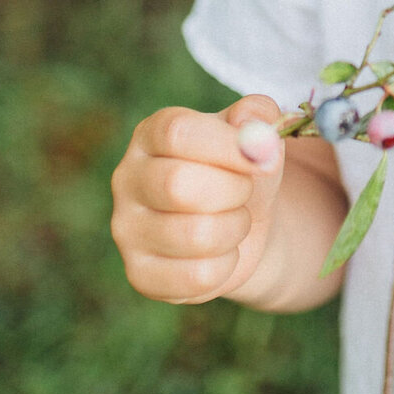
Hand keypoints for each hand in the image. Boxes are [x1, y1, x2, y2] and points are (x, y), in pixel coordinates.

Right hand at [110, 95, 285, 303]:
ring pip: (195, 235)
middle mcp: (128, 179)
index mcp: (151, 134)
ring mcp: (127, 229)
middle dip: (233, 190)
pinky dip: (228, 265)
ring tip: (236, 219)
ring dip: (236, 227)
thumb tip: (254, 126)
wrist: (237, 224)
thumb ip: (259, 116)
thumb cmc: (240, 170)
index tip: (265, 159)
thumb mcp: (255, 135)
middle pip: (179, 185)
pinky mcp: (140, 274)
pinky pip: (197, 277)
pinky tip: (224, 252)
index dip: (229, 145)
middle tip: (246, 190)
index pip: (178, 132)